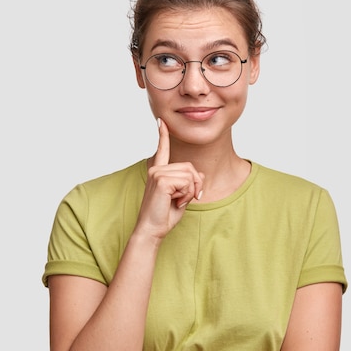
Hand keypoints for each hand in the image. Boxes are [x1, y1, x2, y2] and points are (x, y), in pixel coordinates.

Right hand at [134, 118, 204, 239]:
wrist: (152, 229)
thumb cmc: (164, 216)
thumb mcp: (182, 197)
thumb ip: (189, 183)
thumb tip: (199, 172)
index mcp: (158, 171)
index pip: (162, 150)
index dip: (163, 135)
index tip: (161, 121)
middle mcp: (156, 169)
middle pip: (190, 167)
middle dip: (195, 185)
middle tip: (186, 199)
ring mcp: (157, 173)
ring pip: (190, 175)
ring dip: (190, 192)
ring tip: (178, 201)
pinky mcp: (161, 180)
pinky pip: (186, 182)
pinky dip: (186, 195)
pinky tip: (175, 201)